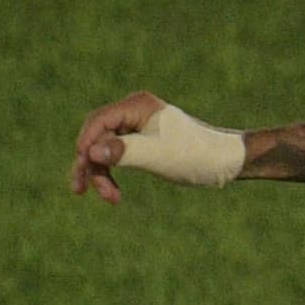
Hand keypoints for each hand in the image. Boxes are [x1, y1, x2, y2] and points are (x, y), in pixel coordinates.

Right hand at [69, 92, 243, 199]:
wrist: (222, 161)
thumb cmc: (194, 154)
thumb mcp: (157, 155)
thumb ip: (123, 151)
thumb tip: (90, 152)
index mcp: (137, 106)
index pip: (98, 122)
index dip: (85, 146)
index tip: (82, 173)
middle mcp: (133, 112)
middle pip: (95, 136)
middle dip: (89, 164)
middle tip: (82, 191)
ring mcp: (135, 126)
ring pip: (102, 149)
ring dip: (100, 174)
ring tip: (110, 198)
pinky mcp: (139, 141)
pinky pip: (114, 156)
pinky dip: (111, 174)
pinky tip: (114, 193)